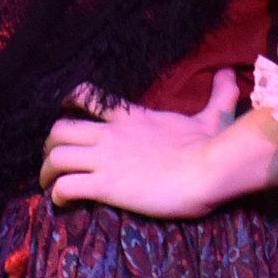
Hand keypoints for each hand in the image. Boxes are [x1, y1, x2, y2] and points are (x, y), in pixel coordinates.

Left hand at [39, 71, 277, 217]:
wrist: (209, 170)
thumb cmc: (211, 146)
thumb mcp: (213, 116)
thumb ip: (218, 96)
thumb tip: (230, 74)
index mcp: (132, 118)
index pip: (89, 98)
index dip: (69, 104)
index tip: (63, 112)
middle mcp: (111, 134)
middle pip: (59, 130)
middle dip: (49, 147)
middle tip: (53, 162)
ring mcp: (106, 158)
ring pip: (55, 157)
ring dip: (47, 173)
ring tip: (50, 186)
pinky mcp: (105, 185)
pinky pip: (65, 187)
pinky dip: (57, 196)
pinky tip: (62, 204)